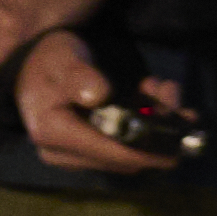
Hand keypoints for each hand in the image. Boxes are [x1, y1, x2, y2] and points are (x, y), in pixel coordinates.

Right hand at [9, 30, 178, 181]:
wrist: (38, 65)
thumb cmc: (51, 60)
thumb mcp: (63, 58)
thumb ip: (78, 75)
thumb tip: (97, 95)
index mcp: (52, 133)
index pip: (108, 152)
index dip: (146, 149)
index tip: (178, 133)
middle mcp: (64, 153)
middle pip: (125, 157)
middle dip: (156, 128)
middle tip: (169, 90)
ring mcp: (78, 156)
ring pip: (131, 154)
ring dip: (156, 123)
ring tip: (164, 88)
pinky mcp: (91, 152)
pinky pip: (127, 148)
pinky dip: (149, 126)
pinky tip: (158, 98)